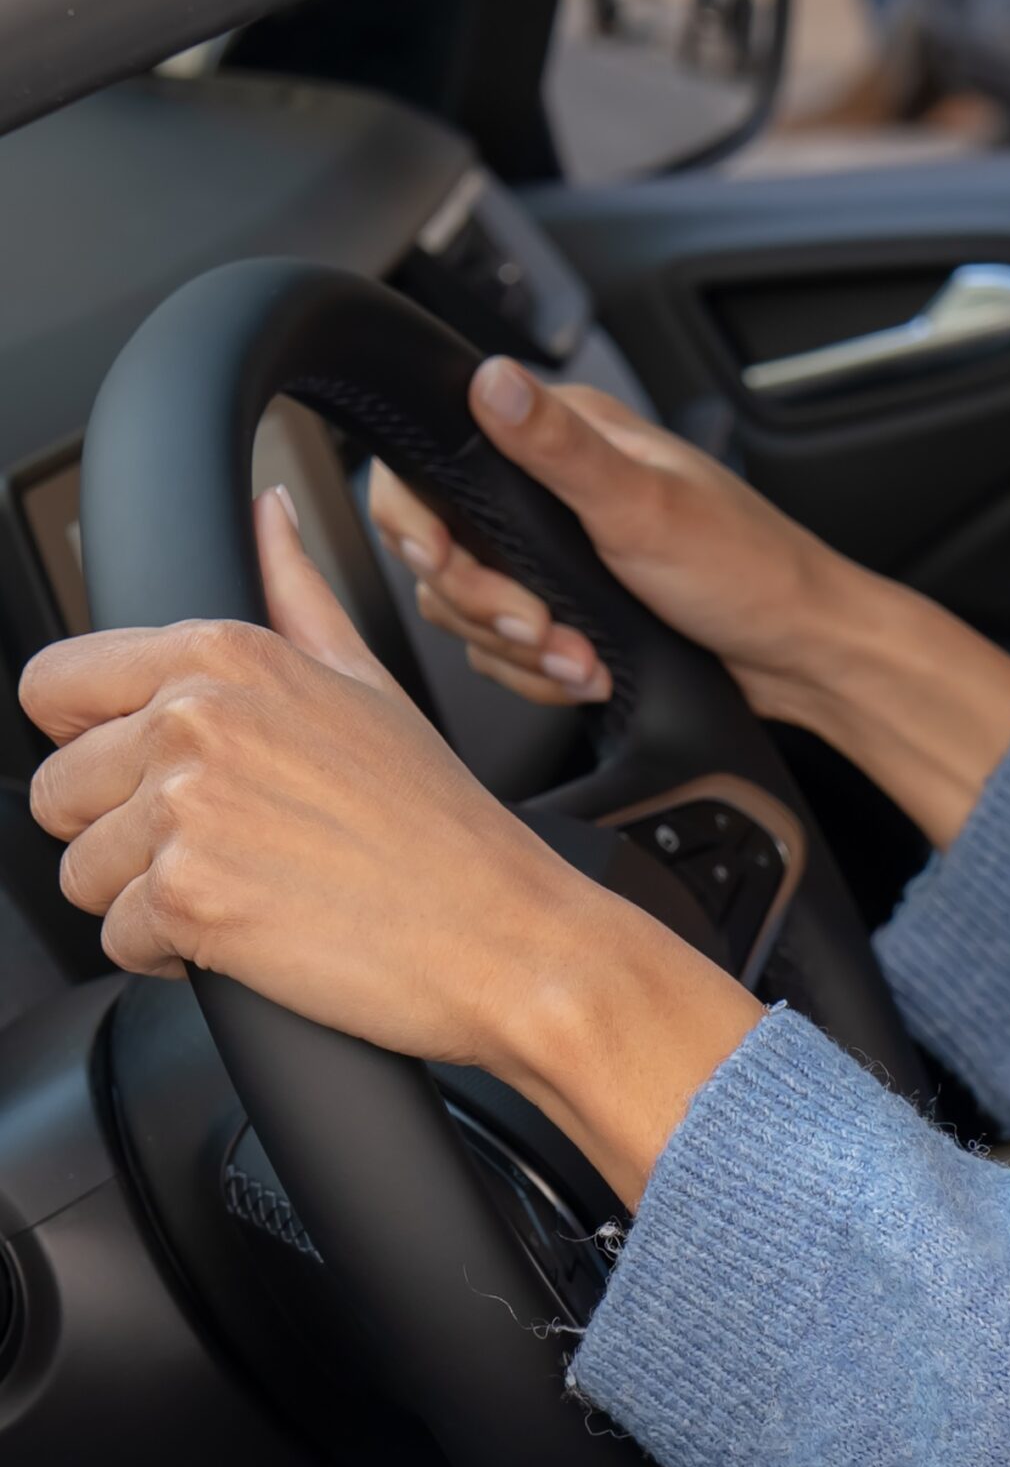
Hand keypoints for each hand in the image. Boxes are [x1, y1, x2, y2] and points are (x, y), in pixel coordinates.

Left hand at [21, 488, 757, 1201]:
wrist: (496, 927)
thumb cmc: (438, 819)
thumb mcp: (370, 681)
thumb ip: (296, 592)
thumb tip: (268, 513)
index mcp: (231, 656)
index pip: (56, 682)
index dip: (93, 738)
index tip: (148, 767)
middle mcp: (197, 719)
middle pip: (57, 789)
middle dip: (121, 830)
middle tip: (225, 840)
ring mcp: (187, 806)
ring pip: (78, 872)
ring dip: (144, 896)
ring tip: (247, 883)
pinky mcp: (184, 894)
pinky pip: (114, 938)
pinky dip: (173, 952)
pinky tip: (253, 927)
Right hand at [369, 360, 1009, 846]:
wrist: (801, 653)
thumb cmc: (747, 570)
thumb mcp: (645, 506)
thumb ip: (558, 447)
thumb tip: (491, 378)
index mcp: (570, 434)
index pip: (436, 456)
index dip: (416, 517)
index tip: (442, 560)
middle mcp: (557, 484)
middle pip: (444, 547)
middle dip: (485, 604)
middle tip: (540, 627)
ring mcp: (561, 550)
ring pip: (471, 606)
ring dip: (520, 649)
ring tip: (580, 660)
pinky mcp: (571, 604)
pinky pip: (508, 647)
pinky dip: (541, 671)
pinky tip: (589, 673)